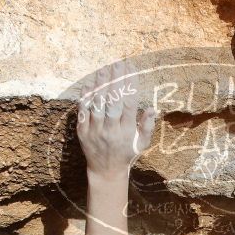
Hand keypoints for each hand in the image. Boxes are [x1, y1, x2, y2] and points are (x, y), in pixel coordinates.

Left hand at [77, 60, 155, 177]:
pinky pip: (83, 112)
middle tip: (117, 64)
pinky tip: (89, 84)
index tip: (131, 69)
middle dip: (116, 81)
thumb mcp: (142, 144)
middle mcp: (111, 130)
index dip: (130, 85)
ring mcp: (95, 131)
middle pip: (113, 101)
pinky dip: (86, 97)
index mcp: (127, 132)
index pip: (130, 104)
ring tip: (104, 69)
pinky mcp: (83, 132)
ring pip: (97, 104)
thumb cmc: (127, 154)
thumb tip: (152, 108)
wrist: (106, 171)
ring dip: (100, 85)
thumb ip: (148, 126)